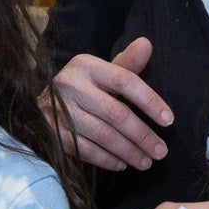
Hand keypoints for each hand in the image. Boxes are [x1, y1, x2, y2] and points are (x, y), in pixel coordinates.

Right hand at [48, 40, 167, 170]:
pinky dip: (107, 160)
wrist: (40, 105)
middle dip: (142, 135)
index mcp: (86, 66)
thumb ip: (126, 63)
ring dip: (129, 151)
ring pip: (103, 135)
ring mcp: (60, 111)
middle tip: (161, 151)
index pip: (124, 80)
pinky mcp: (54, 133)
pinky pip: (86, 150)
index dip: (149, 101)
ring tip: (146, 161)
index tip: (168, 120)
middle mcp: (71, 85)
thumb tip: (146, 44)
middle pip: (116, 113)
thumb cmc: (82, 87)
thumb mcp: (101, 72)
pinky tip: (122, 164)